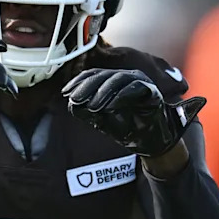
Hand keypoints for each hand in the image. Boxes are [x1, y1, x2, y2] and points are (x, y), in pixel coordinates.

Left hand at [62, 68, 204, 157]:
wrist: (148, 143)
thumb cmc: (126, 127)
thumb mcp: (100, 120)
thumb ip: (85, 111)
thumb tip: (72, 103)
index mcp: (114, 81)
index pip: (93, 75)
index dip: (79, 82)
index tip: (66, 92)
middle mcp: (127, 77)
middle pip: (104, 75)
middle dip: (88, 86)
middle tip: (75, 99)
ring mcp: (141, 82)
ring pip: (119, 79)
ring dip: (103, 92)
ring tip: (92, 106)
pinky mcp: (152, 91)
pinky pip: (137, 87)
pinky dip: (122, 95)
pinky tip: (110, 105)